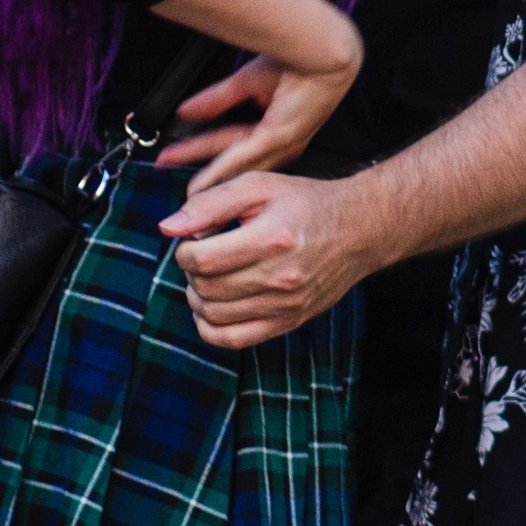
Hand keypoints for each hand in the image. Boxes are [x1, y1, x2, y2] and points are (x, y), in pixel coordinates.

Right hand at [155, 41, 361, 190]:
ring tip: (182, 194)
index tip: (172, 156)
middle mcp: (276, 146)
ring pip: (235, 169)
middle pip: (228, 163)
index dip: (198, 152)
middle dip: (195, 168)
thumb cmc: (296, 63)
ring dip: (206, 181)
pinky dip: (219, 171)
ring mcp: (278, 145)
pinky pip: (243, 156)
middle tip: (166, 171)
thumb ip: (216, 100)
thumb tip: (186, 111)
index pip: (227, 147)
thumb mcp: (247, 84)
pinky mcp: (278, 136)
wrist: (321, 50)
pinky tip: (201, 183)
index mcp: (271, 134)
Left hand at [161, 167, 369, 349]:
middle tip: (199, 254)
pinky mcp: (288, 322)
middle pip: (207, 288)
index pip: (203, 259)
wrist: (356, 230)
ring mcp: (285, 305)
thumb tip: (168, 227)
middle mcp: (280, 277)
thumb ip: (209, 203)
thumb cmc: (305, 203)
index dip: (184, 250)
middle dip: (190, 271)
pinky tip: (211, 305)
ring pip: (214, 316)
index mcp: (271, 239)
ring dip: (197, 296)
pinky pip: (233, 340)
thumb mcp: (258, 186)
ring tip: (205, 276)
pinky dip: (210, 327)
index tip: (191, 239)